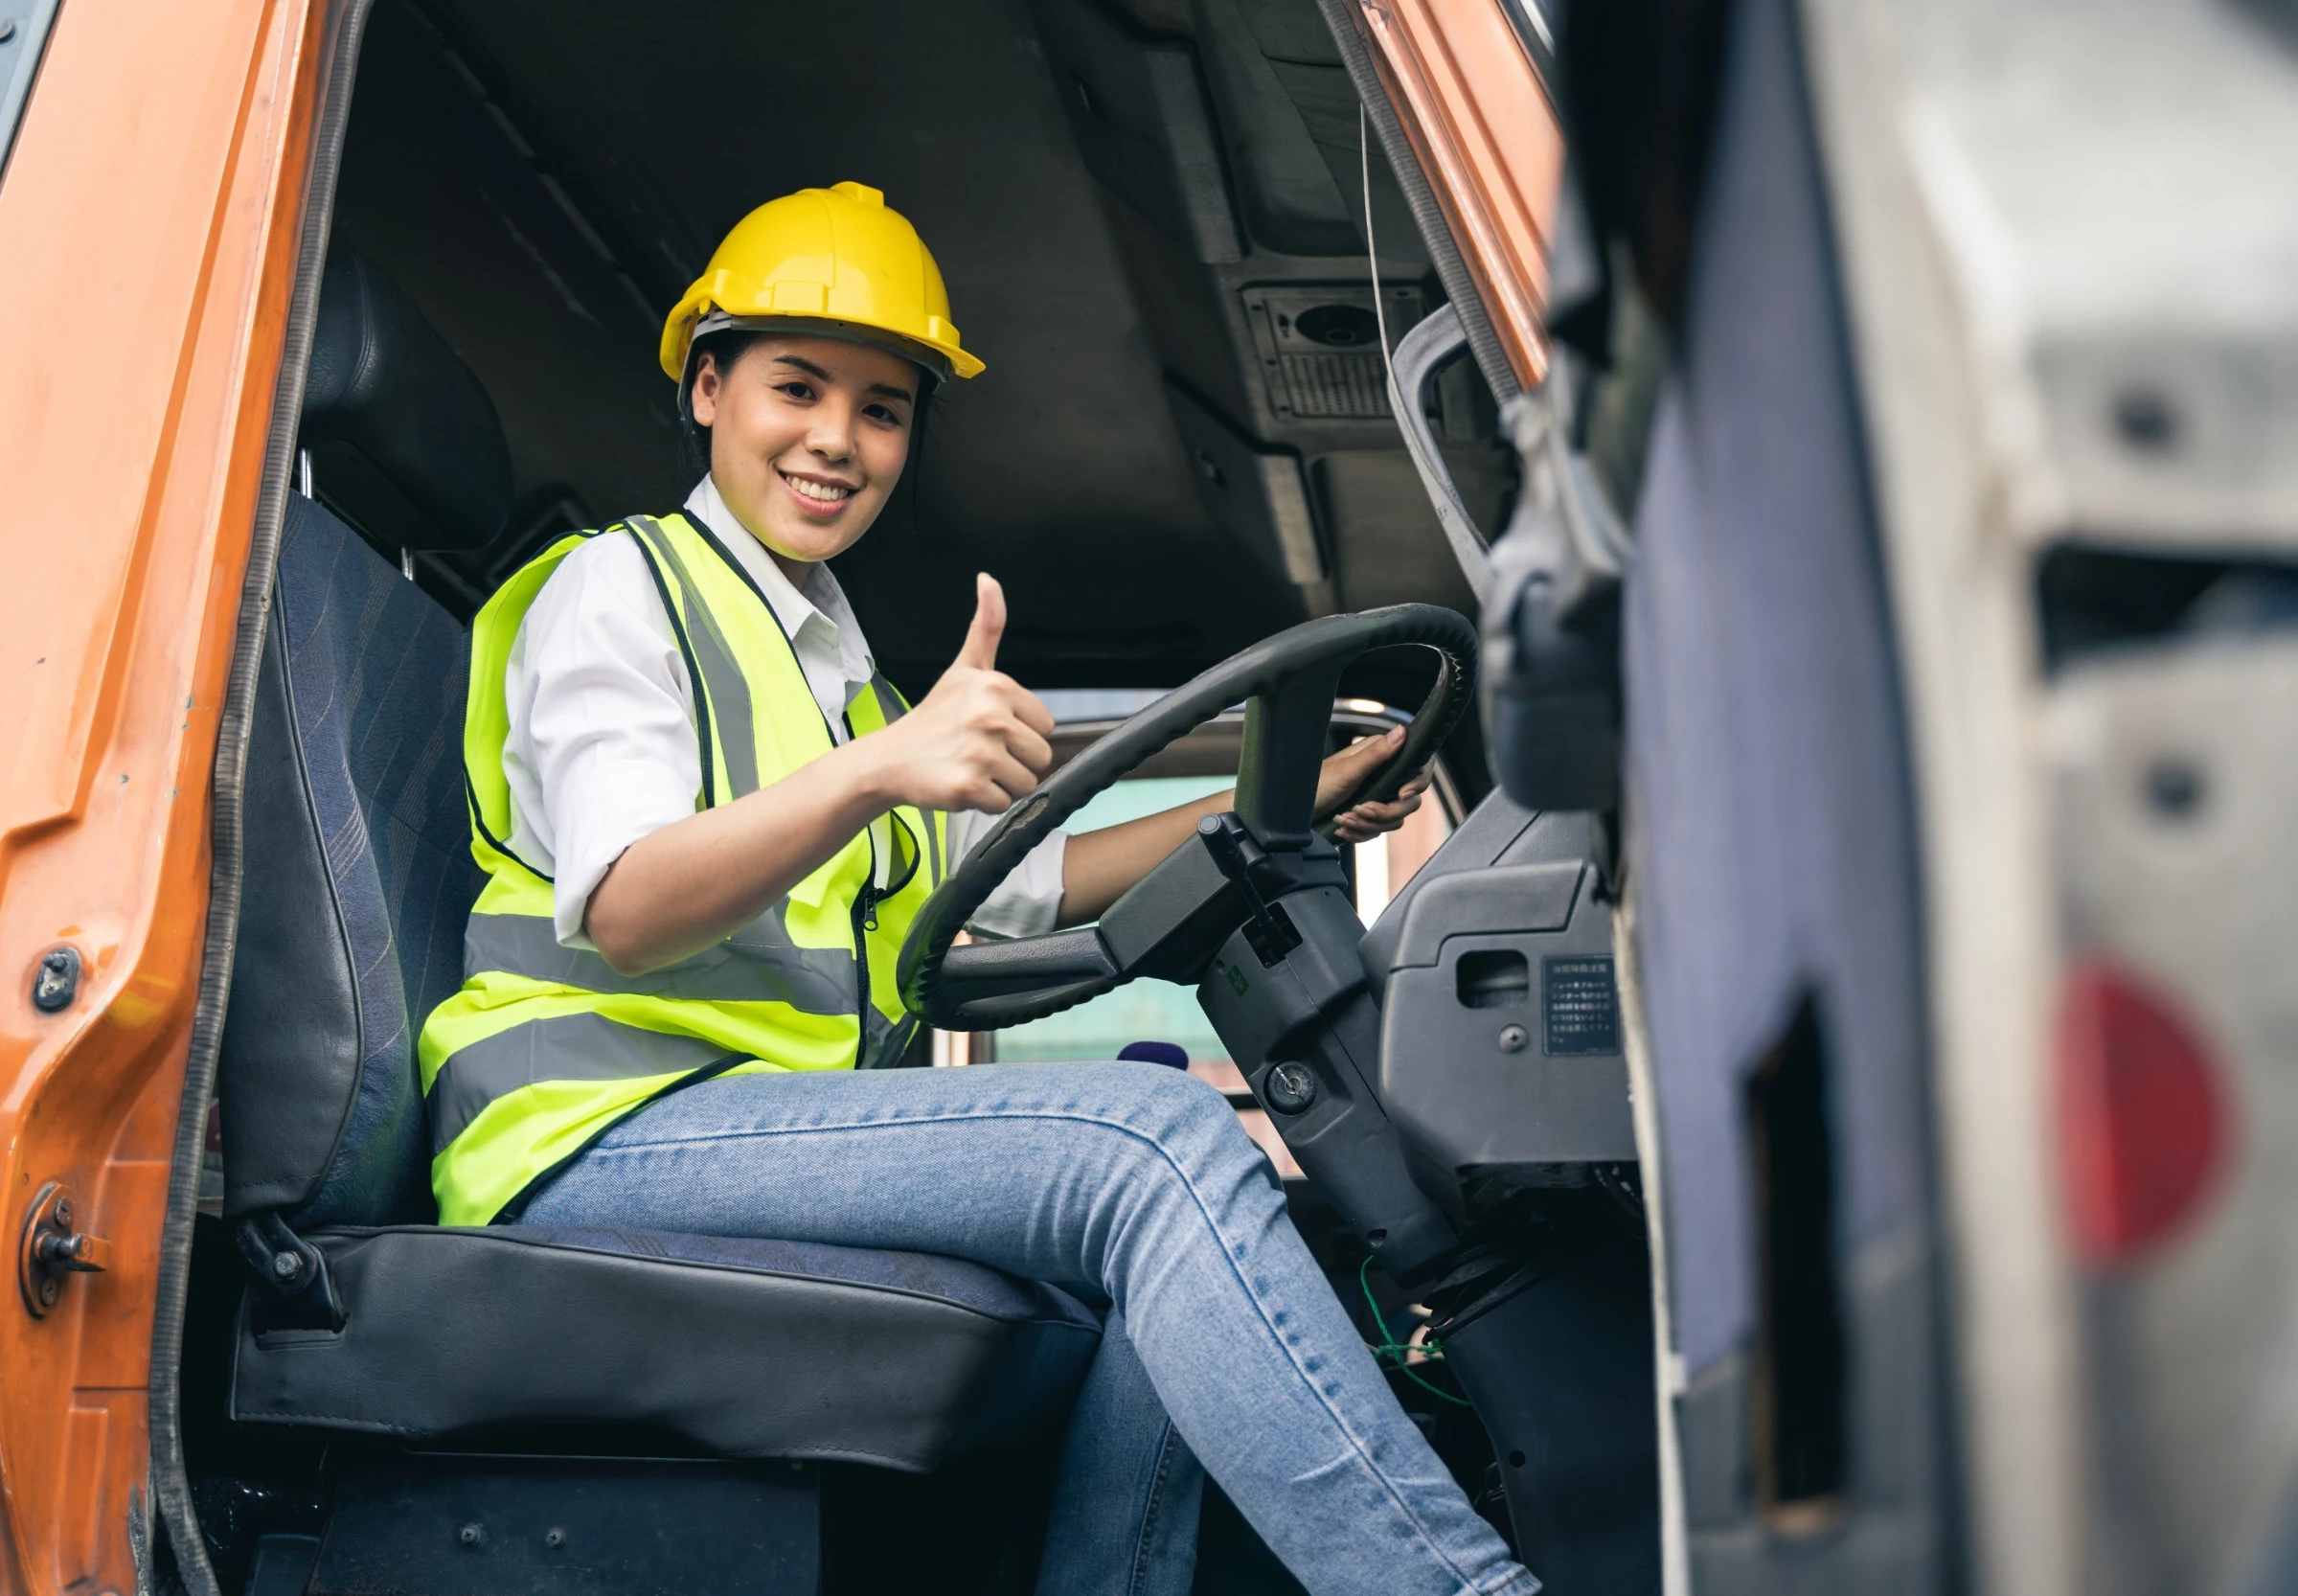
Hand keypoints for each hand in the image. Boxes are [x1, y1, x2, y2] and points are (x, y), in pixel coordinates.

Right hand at [863, 573, 1054, 813]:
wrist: (887, 760)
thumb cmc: (932, 718)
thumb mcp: (964, 668)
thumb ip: (987, 625)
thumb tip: (990, 579)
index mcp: (996, 686)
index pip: (1045, 727)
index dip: (1019, 733)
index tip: (986, 729)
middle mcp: (990, 716)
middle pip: (1041, 756)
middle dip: (1013, 761)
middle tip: (976, 751)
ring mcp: (980, 752)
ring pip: (1026, 783)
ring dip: (1000, 783)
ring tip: (968, 767)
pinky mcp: (969, 786)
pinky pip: (1003, 804)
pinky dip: (983, 803)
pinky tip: (959, 784)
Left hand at [1314, 725, 1432, 843]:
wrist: (1290, 815)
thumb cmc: (1312, 786)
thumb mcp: (1346, 770)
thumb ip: (1377, 753)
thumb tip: (1402, 731)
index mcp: (1379, 756)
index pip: (1419, 765)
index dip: (1418, 781)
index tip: (1402, 793)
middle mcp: (1382, 776)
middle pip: (1410, 800)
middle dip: (1385, 811)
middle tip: (1360, 809)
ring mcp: (1375, 797)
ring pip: (1395, 819)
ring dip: (1368, 824)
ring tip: (1343, 819)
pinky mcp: (1366, 818)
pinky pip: (1378, 831)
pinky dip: (1360, 833)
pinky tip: (1341, 828)